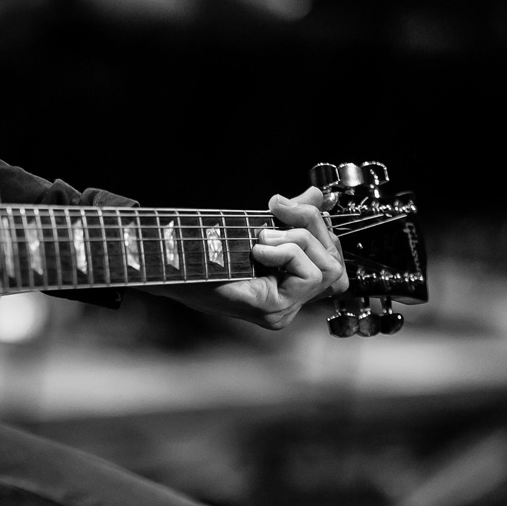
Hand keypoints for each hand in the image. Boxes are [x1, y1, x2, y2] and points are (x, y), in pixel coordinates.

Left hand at [151, 186, 347, 328]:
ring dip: (297, 241)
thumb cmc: (204, 250)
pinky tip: (258, 251)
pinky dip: (287, 253)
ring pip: (326, 268)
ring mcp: (282, 310)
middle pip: (335, 263)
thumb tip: (315, 194)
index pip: (333, 262)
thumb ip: (291, 216)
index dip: (320, 228)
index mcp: (288, 286)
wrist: (171, 265)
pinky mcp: (272, 310)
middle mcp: (289, 303)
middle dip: (310, 226)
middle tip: (274, 212)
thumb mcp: (258, 227)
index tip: (283, 205)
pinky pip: (307, 274)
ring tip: (262, 238)